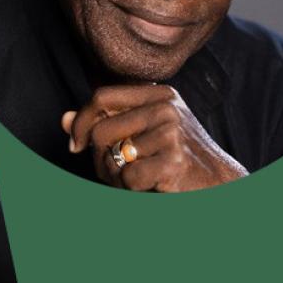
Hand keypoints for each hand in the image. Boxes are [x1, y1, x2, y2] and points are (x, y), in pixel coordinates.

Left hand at [62, 84, 246, 191]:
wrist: (219, 184)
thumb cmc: (175, 158)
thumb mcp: (141, 134)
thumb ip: (104, 124)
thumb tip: (63, 119)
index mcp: (159, 94)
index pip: (101, 97)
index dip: (81, 122)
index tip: (75, 145)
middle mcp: (166, 107)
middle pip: (101, 130)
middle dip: (98, 159)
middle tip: (111, 174)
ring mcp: (172, 131)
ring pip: (112, 156)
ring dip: (115, 177)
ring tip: (135, 180)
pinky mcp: (175, 159)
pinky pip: (128, 177)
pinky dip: (131, 189)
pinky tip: (149, 186)